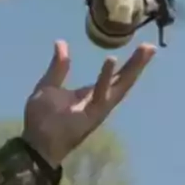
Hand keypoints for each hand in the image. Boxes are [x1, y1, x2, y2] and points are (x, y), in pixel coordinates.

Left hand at [21, 39, 155, 167]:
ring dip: (132, 68)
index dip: (128, 64)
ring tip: (145, 50)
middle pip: (123, 80)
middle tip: (151, 47)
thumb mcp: (49, 85)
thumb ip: (59, 66)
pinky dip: (105, 78)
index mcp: (90, 94)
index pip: (114, 76)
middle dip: (138, 64)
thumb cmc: (41, 117)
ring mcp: (97, 108)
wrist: (34, 141)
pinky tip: (112, 60)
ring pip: (120, 86)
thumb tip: (61, 42)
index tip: (142, 46)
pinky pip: (101, 94)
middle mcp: (99, 101)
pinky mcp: (92, 115)